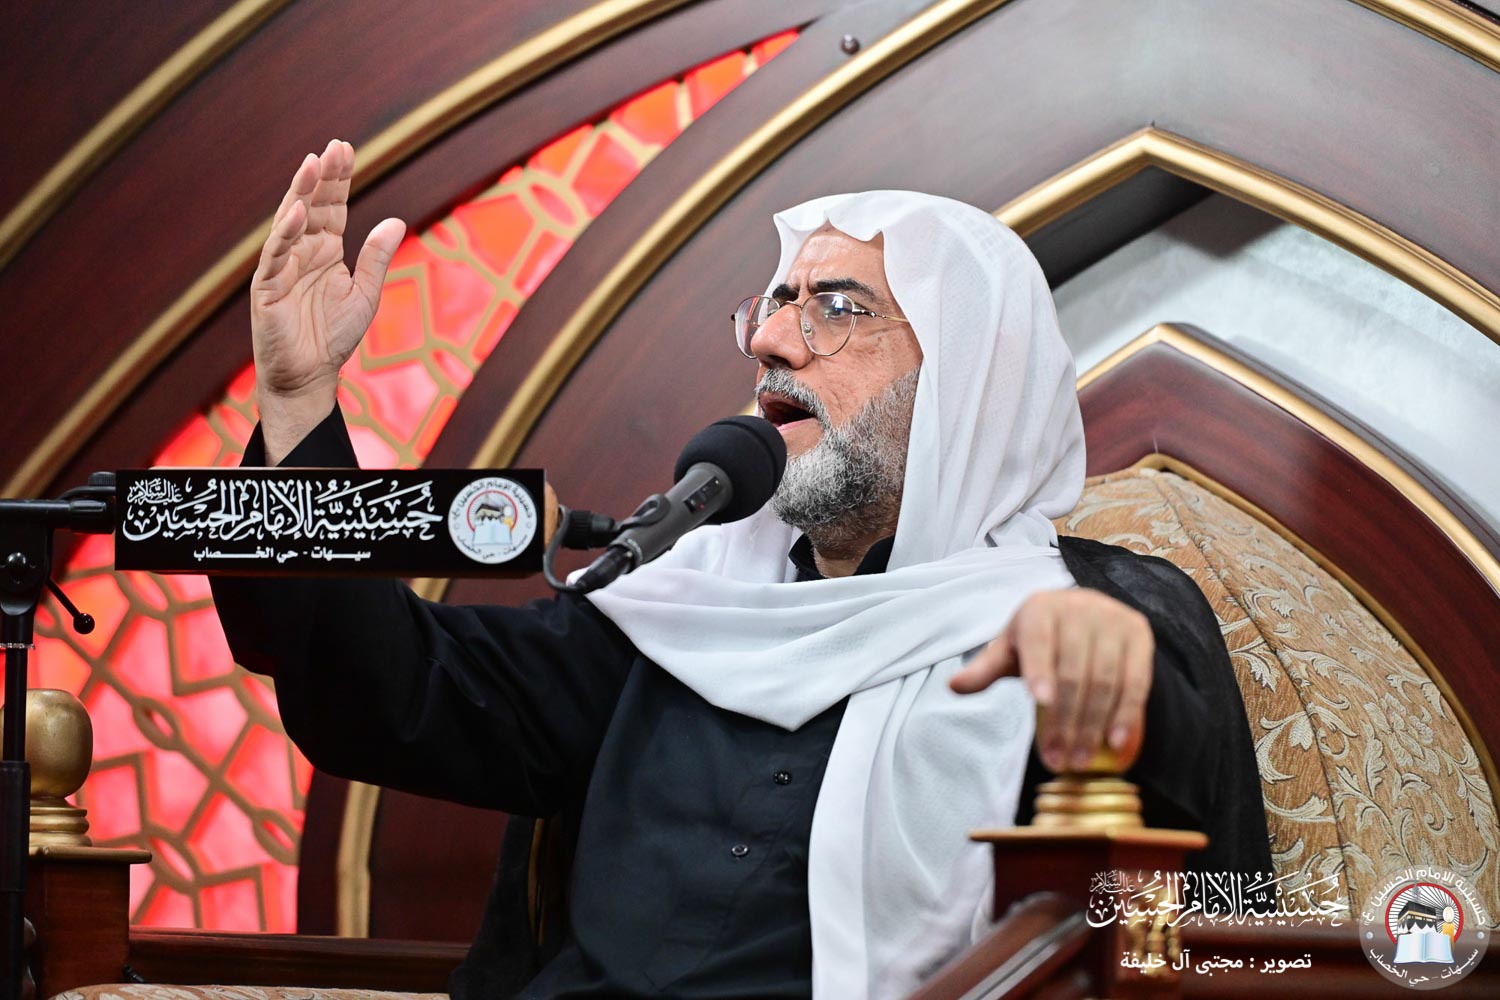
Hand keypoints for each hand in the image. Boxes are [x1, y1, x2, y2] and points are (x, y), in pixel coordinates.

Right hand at [251, 140, 405, 462]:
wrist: (310, 376)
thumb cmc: (334, 337)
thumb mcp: (365, 294)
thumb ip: (377, 258)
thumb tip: (396, 220)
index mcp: (325, 249)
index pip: (332, 206)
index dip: (338, 178)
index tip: (346, 148)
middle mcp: (301, 251)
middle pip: (312, 205)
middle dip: (323, 176)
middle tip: (335, 147)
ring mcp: (281, 266)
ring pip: (290, 222)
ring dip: (300, 192)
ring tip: (312, 164)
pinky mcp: (266, 287)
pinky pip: (276, 255)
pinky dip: (285, 233)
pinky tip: (297, 212)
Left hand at [949, 590, 1153, 772]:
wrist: (1084, 612)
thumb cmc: (1040, 637)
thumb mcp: (1010, 649)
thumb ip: (985, 669)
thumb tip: (954, 687)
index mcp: (1040, 608)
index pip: (1038, 642)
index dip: (1040, 670)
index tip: (1039, 702)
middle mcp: (1079, 608)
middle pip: (1073, 672)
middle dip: (1065, 720)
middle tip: (1058, 759)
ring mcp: (1113, 619)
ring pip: (1106, 680)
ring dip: (1093, 725)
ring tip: (1080, 759)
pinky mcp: (1139, 633)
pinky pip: (1136, 680)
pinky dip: (1126, 713)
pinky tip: (1115, 742)